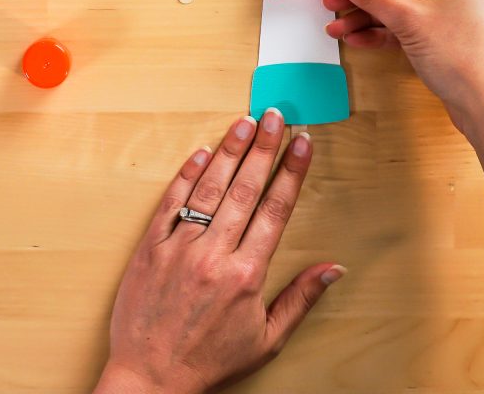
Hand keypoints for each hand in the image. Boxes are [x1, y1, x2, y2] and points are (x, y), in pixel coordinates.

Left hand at [95, 110, 345, 393]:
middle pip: (245, 189)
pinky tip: (202, 153)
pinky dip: (186, 176)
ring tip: (245, 122)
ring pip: (209, 188)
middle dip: (265, 148)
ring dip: (230, 152)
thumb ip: (301, 299)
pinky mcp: (149, 249)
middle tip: (277, 116)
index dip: (291, 172)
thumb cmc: (209, 362)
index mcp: (246, 275)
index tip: (302, 143)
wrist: (150, 380)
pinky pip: (170, 203)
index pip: (275, 209)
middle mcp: (213, 254)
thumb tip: (334, 269)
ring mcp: (178, 248)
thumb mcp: (267, 339)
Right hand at [324, 0, 483, 131]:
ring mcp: (457, 13)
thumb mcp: (410, 18)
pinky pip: (412, 27)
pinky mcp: (450, 39)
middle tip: (330, 1)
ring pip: (404, 7)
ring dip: (368, 17)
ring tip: (336, 28)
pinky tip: (357, 40)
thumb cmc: (465, 56)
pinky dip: (385, 33)